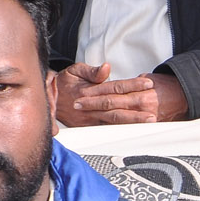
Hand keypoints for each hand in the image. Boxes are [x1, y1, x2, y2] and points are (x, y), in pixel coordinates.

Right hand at [55, 62, 189, 126]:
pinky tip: (132, 131)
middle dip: (136, 111)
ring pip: (114, 120)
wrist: (46, 96)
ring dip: (132, 122)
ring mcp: (90, 118)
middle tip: (153, 113)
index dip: (132, 86)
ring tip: (148, 122)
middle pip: (118, 107)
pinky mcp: (87, 126)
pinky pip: (106, 129)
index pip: (116, 87)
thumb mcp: (75, 70)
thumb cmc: (63, 82)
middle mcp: (92, 106)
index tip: (147, 85)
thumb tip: (106, 68)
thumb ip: (91, 71)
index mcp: (91, 90)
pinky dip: (120, 130)